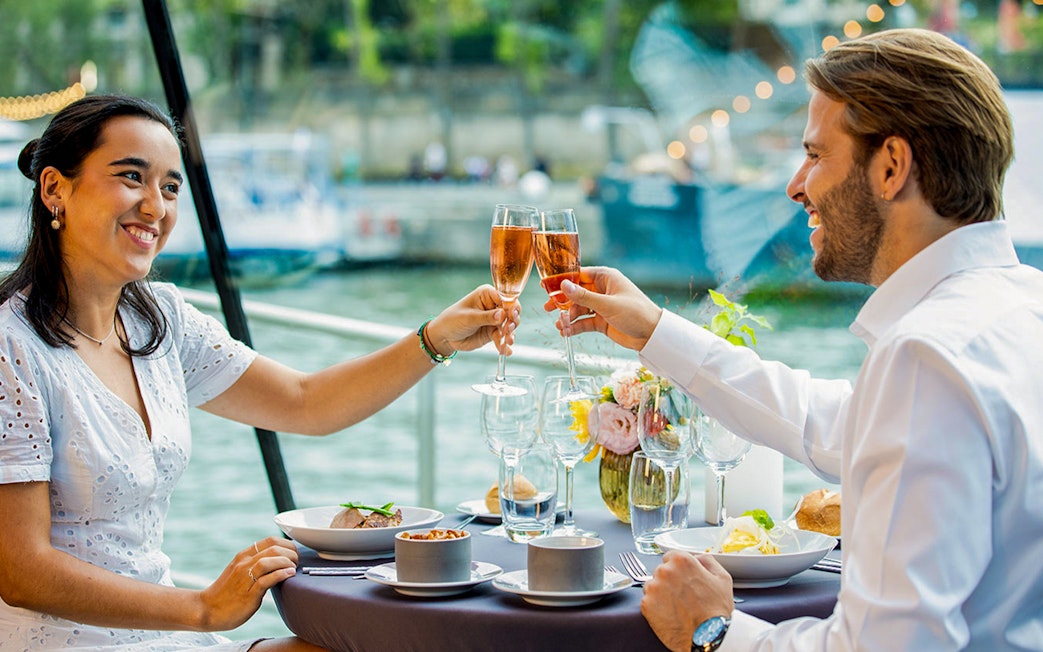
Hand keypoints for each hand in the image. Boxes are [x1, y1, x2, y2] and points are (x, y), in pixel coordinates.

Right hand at [197, 536, 298, 630]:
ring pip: (271, 560)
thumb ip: (256, 564)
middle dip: (291, 553)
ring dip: (288, 562)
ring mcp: (245, 578)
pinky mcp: (248, 593)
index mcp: (243, 556)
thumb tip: (278, 561)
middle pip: (274, 548)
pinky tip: (290, 575)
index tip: (294, 553)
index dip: (287, 544)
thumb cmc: (227, 593)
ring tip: (294, 568)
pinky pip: (267, 579)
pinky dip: (281, 574)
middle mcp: (244, 563)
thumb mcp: (240, 572)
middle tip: (297, 562)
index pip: (270, 540)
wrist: (207, 610)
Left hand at [427, 284, 517, 356]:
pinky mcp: (493, 332)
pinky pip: (503, 338)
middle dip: (512, 321)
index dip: (511, 306)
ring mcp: (495, 319)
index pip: (505, 297)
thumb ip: (486, 317)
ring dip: (510, 334)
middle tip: (508, 330)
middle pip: (511, 311)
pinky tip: (506, 351)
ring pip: (509, 325)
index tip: (512, 316)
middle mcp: (493, 305)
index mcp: (487, 294)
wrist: (445, 337)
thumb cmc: (452, 320)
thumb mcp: (469, 318)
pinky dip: (505, 345)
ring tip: (508, 341)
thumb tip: (503, 315)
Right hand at [542, 266, 661, 350]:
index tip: (546, 286)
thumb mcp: (608, 305)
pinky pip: (584, 322)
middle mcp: (602, 290)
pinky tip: (566, 333)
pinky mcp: (602, 321)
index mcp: (606, 278)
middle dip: (562, 302)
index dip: (562, 280)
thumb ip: (584, 297)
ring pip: (578, 309)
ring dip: (568, 317)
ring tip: (559, 326)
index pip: (579, 275)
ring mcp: (601, 306)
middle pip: (576, 293)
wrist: (652, 335)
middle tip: (547, 308)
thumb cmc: (636, 313)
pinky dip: (575, 327)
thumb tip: (563, 285)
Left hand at [640, 551, 734, 651]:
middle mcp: (665, 571)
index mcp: (681, 561)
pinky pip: (648, 601)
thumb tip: (699, 558)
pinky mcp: (646, 604)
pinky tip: (670, 614)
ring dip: (661, 593)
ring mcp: (653, 587)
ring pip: (653, 586)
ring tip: (677, 606)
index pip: (671, 557)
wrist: (708, 636)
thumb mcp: (722, 578)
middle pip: (661, 571)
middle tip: (682, 595)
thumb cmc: (716, 610)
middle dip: (669, 581)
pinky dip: (656, 607)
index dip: (678, 569)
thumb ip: (708, 561)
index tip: (682, 578)